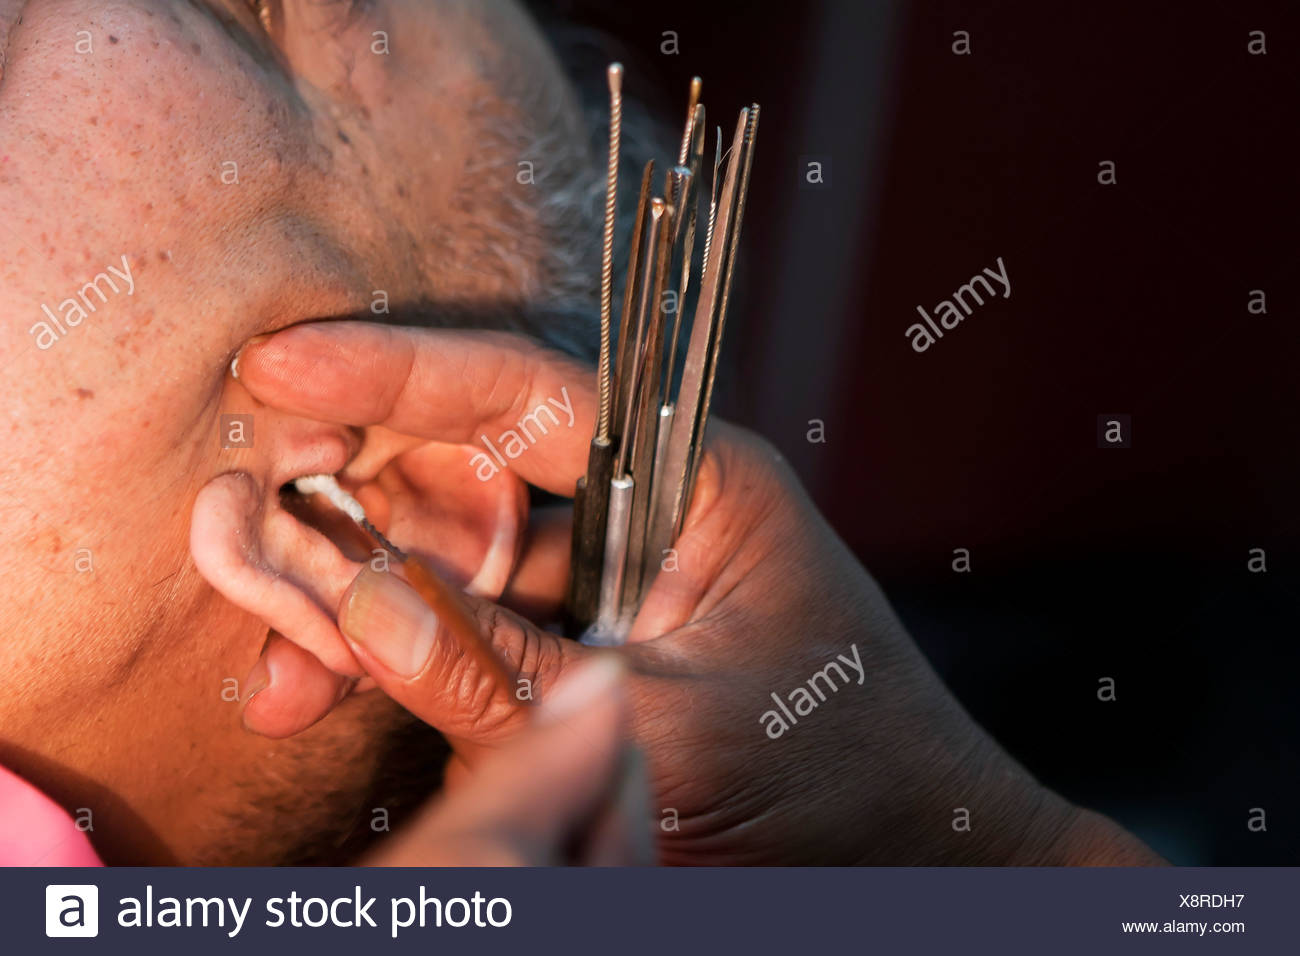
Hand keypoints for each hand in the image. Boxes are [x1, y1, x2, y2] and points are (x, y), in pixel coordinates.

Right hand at [230, 322, 1157, 864]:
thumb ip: (510, 675)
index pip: (530, 397)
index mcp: (694, 480)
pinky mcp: (580, 635)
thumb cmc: (833, 774)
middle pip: (470, 469)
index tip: (282, 365)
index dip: (399, 372)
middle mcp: (643, 506)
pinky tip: (326, 691)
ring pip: (453, 555)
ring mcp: (605, 573)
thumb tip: (353, 602)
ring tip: (279, 671)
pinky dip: (401, 656)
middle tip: (245, 535)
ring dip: (360, 603)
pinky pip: (470, 624)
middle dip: (354, 505)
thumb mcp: (670, 729)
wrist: (904, 849)